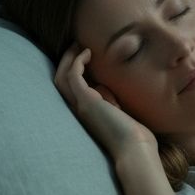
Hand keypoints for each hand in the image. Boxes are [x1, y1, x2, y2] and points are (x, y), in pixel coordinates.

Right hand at [54, 43, 157, 158]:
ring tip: (79, 45)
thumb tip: (102, 88)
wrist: (135, 150)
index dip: (73, 71)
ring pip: (62, 77)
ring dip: (68, 58)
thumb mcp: (117, 114)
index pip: (70, 90)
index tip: (84, 57)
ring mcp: (80, 106)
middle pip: (60, 81)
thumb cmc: (133, 136)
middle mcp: (77, 110)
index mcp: (85, 114)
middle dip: (66, 61)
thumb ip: (108, 101)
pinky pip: (73, 76)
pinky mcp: (86, 101)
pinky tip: (88, 53)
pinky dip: (77, 62)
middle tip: (76, 45)